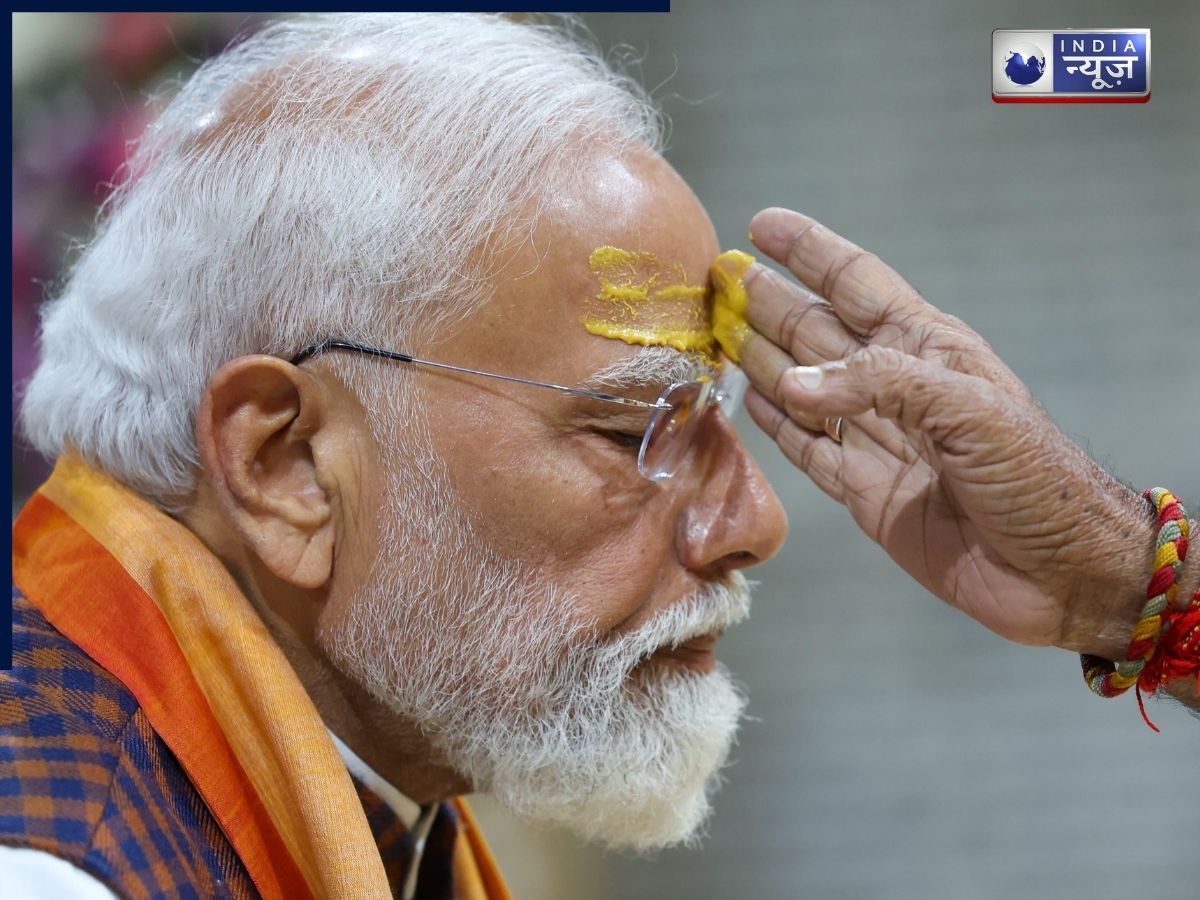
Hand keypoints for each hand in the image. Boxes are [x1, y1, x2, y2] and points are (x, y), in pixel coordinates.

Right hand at [738, 207, 1161, 658]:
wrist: (1057, 569)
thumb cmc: (1033, 478)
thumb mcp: (967, 409)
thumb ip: (878, 384)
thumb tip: (788, 383)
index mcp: (926, 348)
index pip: (855, 283)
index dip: (810, 251)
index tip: (762, 224)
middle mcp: (894, 385)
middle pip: (816, 330)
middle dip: (768, 299)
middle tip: (719, 276)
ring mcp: (877, 438)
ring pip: (803, 387)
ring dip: (761, 356)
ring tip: (718, 329)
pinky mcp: (863, 491)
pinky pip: (808, 449)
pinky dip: (777, 425)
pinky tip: (750, 400)